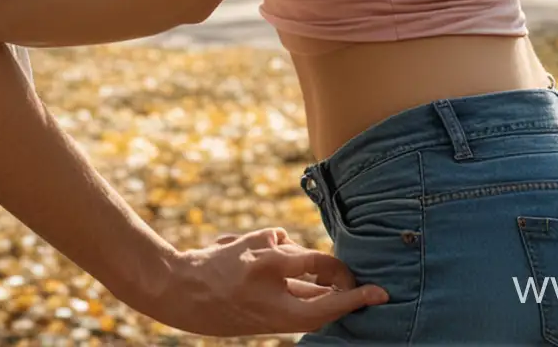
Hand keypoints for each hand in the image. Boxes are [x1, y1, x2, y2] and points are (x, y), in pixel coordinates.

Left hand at [148, 227, 387, 336]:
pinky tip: (259, 261)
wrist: (179, 289)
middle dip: (340, 274)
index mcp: (275, 313)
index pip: (328, 306)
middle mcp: (272, 280)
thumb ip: (296, 304)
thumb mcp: (262, 320)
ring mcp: (264, 254)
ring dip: (302, 264)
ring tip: (277, 277)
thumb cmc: (221, 312)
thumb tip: (331, 290)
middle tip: (350, 280)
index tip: (379, 293)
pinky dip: (279, 249)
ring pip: (302, 254)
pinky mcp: (255, 237)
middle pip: (324, 270)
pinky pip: (282, 240)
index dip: (356, 299)